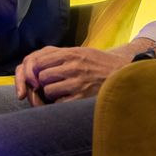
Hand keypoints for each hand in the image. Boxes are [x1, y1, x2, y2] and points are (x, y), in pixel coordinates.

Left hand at [14, 46, 129, 104]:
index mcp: (71, 53)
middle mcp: (74, 66)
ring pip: (49, 90)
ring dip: (51, 94)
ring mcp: (79, 82)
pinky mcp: (83, 97)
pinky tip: (70, 99)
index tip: (35, 77)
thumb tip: (31, 65)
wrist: (123, 73)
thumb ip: (57, 55)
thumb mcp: (79, 52)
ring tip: (62, 91)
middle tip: (50, 85)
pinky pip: (60, 103)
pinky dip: (61, 103)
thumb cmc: (97, 63)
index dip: (32, 71)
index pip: (37, 61)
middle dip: (42, 83)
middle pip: (41, 77)